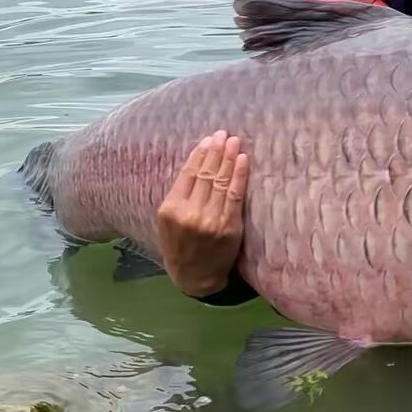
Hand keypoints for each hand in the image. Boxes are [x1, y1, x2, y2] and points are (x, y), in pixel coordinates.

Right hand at [156, 130, 248, 297]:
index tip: (208, 140)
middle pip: (205, 174)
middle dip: (216, 151)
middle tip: (223, 134)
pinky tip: (243, 160)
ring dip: (228, 158)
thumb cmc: (181, 247)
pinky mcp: (228, 226)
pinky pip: (235, 195)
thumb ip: (179, 197)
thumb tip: (196, 165)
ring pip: (220, 181)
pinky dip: (239, 175)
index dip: (199, 155)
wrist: (195, 277)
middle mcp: (189, 213)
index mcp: (170, 210)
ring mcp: (210, 219)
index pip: (188, 174)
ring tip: (234, 142)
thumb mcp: (168, 223)